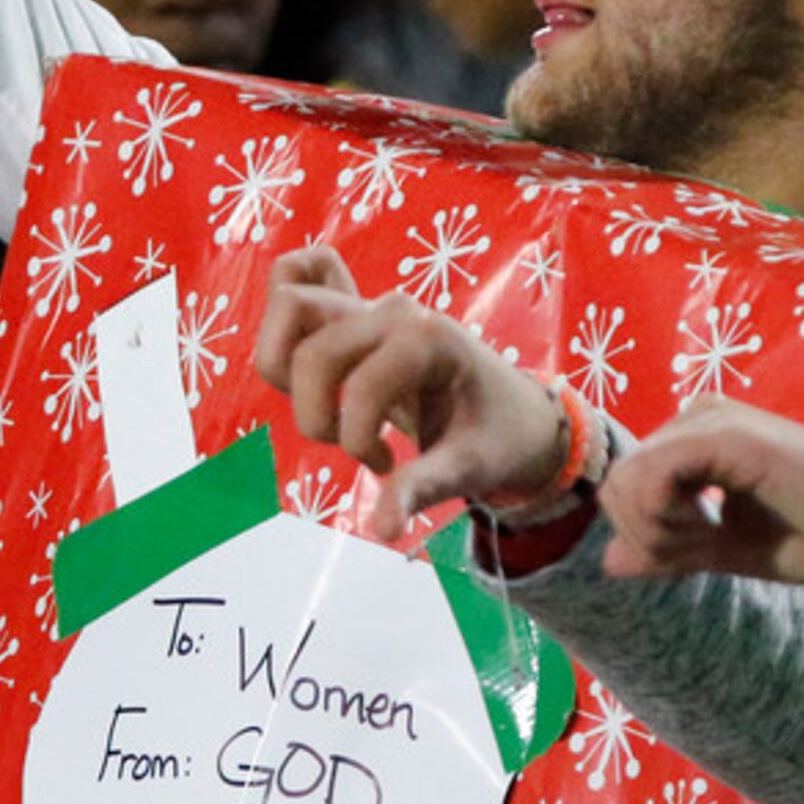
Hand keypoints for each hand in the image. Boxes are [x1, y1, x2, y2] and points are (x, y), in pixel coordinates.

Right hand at [253, 247, 567, 529]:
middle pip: (312, 351)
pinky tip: (305, 350)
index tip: (385, 467)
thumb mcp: (469, 469)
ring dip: (289, 368)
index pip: (361, 386)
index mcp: (431, 340)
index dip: (356, 439)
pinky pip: (303, 271)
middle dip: (316, 415)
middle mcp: (396, 310)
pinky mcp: (355, 308)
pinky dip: (286, 304)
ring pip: (289, 302)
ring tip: (326, 402)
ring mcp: (372, 303)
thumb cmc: (497, 439)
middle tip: (353, 445)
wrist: (516, 413)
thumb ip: (420, 490)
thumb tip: (382, 532)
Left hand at [599, 400, 803, 583]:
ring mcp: (711, 420)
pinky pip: (651, 477)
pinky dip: (666, 519)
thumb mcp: (723, 550)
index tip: (694, 553)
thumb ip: (667, 550)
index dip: (645, 536)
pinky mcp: (723, 435)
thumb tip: (608, 561)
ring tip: (710, 538)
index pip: (626, 485)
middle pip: (618, 484)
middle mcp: (700, 416)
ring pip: (627, 481)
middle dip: (647, 536)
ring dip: (657, 531)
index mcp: (698, 436)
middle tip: (700, 549)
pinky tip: (710, 526)